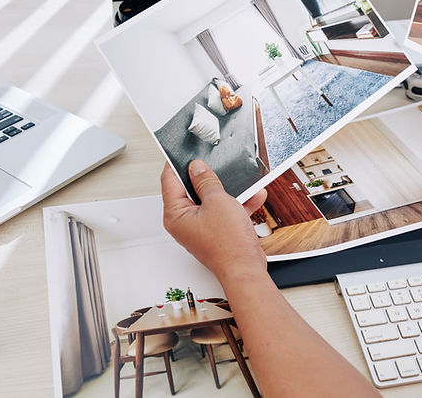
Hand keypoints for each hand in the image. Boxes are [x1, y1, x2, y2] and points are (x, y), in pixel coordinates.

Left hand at [161, 160, 267, 282]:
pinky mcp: (216, 231)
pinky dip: (237, 204)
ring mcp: (201, 227)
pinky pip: (224, 211)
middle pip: (191, 189)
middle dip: (207, 176)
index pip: (169, 180)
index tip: (186, 151)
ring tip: (240, 180)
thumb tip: (197, 168)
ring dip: (228, 190)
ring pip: (211, 199)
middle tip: (215, 163)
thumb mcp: (217, 201)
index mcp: (175, 214)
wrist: (246, 269)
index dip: (177, 163)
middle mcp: (184, 221)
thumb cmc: (227, 245)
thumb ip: (206, 181)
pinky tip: (253, 196)